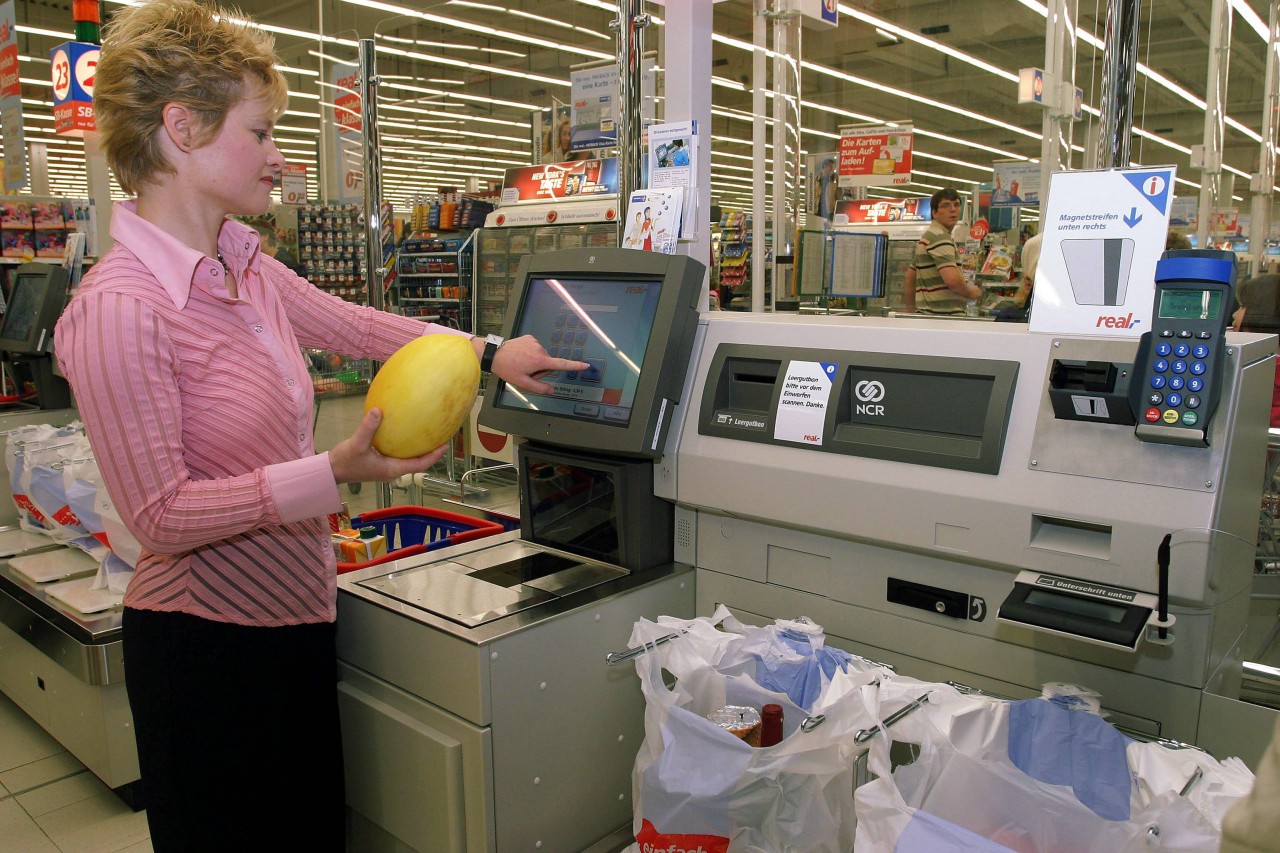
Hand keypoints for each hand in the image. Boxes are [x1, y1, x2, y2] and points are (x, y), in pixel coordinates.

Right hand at [328, 409, 447, 483]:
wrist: (332, 470)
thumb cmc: (345, 461)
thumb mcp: (356, 444)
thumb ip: (367, 428)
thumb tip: (378, 410)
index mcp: (391, 469)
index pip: (419, 465)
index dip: (433, 456)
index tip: (445, 445)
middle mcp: (392, 469)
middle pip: (418, 462)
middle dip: (430, 451)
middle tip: (442, 436)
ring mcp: (387, 466)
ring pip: (409, 457)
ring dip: (419, 447)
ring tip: (429, 432)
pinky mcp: (382, 461)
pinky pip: (398, 452)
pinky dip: (405, 442)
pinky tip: (406, 429)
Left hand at [484, 334, 589, 394]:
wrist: (494, 353)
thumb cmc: (507, 369)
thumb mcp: (522, 383)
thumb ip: (539, 388)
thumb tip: (552, 391)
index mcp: (540, 360)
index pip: (561, 364)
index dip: (575, 366)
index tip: (585, 365)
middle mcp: (540, 349)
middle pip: (548, 363)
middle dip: (540, 370)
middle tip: (526, 372)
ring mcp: (535, 341)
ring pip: (541, 356)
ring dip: (534, 362)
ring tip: (520, 363)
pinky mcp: (530, 337)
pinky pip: (535, 348)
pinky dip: (530, 353)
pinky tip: (520, 355)